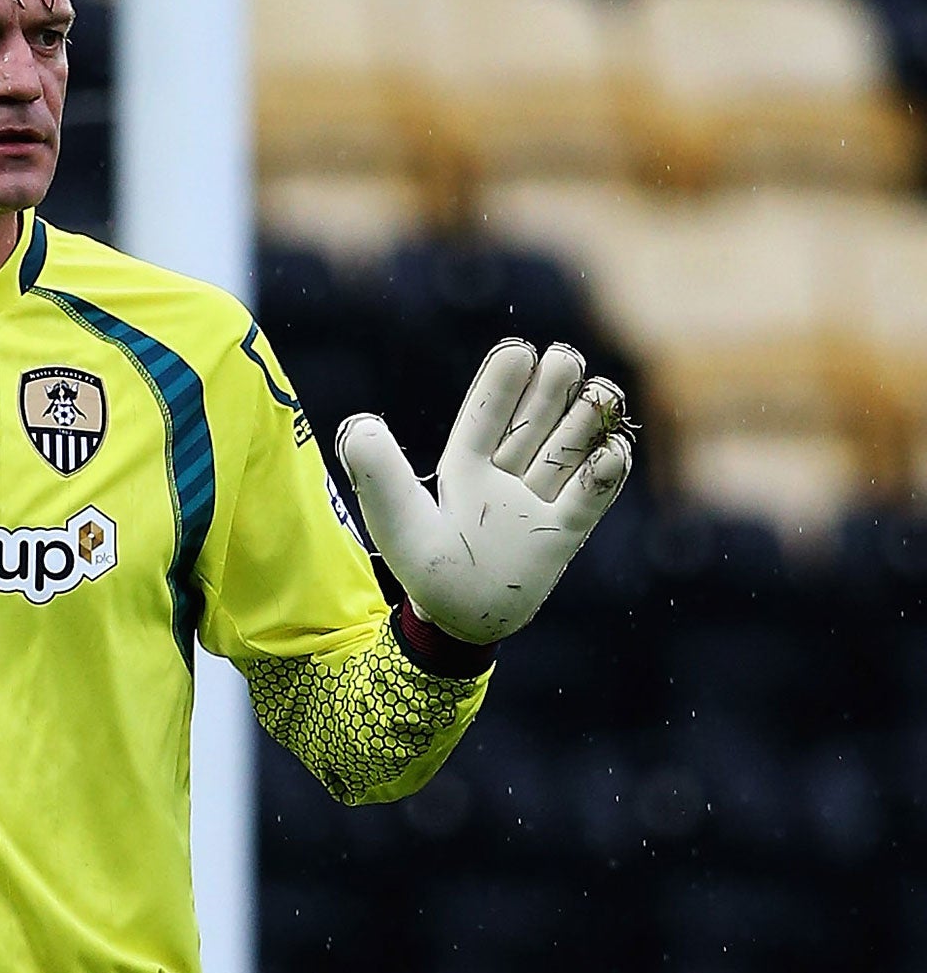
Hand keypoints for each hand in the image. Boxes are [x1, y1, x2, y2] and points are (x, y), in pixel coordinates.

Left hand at [335, 339, 632, 644]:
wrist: (456, 623)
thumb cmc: (423, 568)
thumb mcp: (393, 515)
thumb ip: (377, 470)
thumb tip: (360, 424)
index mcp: (464, 466)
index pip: (485, 416)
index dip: (501, 385)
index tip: (519, 350)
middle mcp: (504, 477)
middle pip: (533, 425)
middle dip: (550, 392)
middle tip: (565, 358)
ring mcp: (537, 503)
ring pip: (566, 453)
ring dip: (583, 423)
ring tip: (600, 391)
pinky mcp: (562, 533)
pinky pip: (588, 500)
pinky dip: (602, 476)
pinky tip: (612, 450)